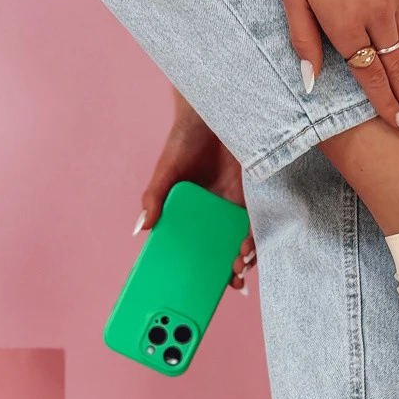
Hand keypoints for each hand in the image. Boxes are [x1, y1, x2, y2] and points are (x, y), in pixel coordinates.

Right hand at [137, 90, 255, 290]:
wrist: (214, 110)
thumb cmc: (184, 138)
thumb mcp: (165, 170)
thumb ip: (153, 198)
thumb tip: (141, 229)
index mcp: (190, 211)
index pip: (193, 245)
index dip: (196, 268)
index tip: (196, 288)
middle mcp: (212, 212)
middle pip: (220, 248)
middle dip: (226, 270)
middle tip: (228, 283)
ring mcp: (233, 204)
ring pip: (240, 239)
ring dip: (242, 258)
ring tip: (238, 268)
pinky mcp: (251, 194)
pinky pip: (257, 221)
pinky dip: (254, 237)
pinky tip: (249, 248)